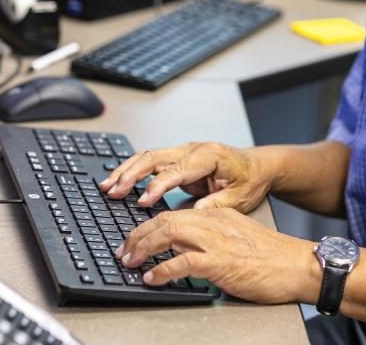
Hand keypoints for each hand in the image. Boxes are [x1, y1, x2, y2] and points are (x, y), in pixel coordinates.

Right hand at [98, 141, 272, 212]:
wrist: (258, 166)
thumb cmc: (250, 180)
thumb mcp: (238, 198)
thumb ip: (214, 206)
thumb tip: (192, 215)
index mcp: (209, 156)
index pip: (177, 170)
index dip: (158, 185)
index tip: (142, 201)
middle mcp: (193, 149)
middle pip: (155, 157)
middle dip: (131, 174)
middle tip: (113, 191)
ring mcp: (184, 151)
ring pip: (148, 156)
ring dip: (126, 170)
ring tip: (107, 186)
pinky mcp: (179, 158)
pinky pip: (152, 161)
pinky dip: (133, 170)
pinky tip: (119, 180)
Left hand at [116, 207, 319, 304]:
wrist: (297, 265)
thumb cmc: (272, 257)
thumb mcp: (238, 238)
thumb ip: (213, 239)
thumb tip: (185, 252)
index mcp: (217, 214)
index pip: (174, 213)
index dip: (149, 226)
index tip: (134, 240)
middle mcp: (214, 222)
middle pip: (165, 219)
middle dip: (138, 235)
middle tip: (123, 251)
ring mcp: (216, 240)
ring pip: (169, 233)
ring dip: (143, 248)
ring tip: (130, 261)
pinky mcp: (220, 262)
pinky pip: (182, 262)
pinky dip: (163, 270)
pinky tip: (152, 278)